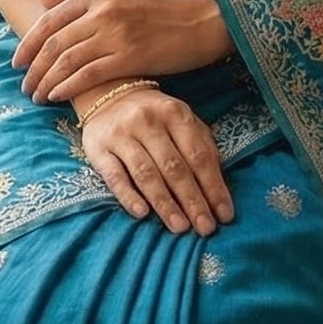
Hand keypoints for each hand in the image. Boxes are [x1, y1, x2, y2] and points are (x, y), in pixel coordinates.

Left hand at [11, 0, 228, 105]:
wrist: (202, 21)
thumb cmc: (160, 10)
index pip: (50, 19)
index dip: (28, 43)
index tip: (18, 61)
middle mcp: (102, 11)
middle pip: (54, 42)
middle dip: (33, 67)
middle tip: (24, 85)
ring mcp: (116, 33)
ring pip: (67, 60)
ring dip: (46, 80)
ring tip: (37, 96)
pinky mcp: (130, 56)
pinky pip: (88, 74)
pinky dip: (68, 86)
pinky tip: (57, 96)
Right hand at [77, 87, 235, 235]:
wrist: (108, 94)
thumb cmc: (155, 117)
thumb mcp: (183, 122)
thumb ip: (202, 148)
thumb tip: (219, 188)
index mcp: (176, 114)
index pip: (199, 156)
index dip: (214, 187)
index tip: (224, 215)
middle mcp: (148, 122)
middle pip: (174, 168)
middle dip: (193, 201)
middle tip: (205, 228)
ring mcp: (121, 135)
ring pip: (146, 174)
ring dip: (165, 204)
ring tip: (180, 227)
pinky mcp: (98, 149)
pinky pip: (115, 176)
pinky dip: (128, 195)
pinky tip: (142, 213)